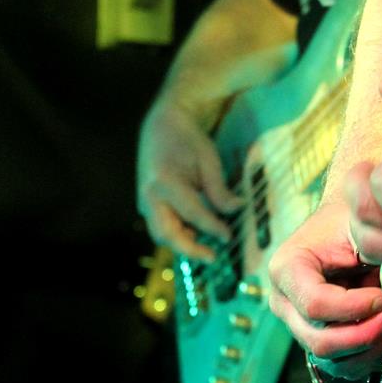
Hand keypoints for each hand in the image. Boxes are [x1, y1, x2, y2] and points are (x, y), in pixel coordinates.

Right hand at [135, 98, 238, 260]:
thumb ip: (218, 188)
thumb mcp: (207, 158)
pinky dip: (179, 234)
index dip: (212, 227)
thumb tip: (236, 210)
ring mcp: (145, 202)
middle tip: (212, 257)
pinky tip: (198, 234)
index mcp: (164, 181)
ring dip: (183, 243)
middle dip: (188, 249)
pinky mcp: (148, 205)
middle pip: (165, 234)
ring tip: (208, 247)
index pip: (191, 213)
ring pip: (161, 234)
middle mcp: (149, 196)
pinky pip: (162, 226)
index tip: (229, 238)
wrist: (161, 125)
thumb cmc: (187, 139)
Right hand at [268, 199, 381, 377]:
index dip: (358, 307)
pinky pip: (340, 366)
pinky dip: (367, 357)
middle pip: (320, 341)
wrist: (347, 222)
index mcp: (286, 270)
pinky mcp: (315, 338)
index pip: (317, 305)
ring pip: (330, 360)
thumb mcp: (360, 227)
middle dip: (365, 334)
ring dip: (368, 349)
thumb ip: (370, 255)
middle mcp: (283, 302)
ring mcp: (297, 324)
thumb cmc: (352, 220)